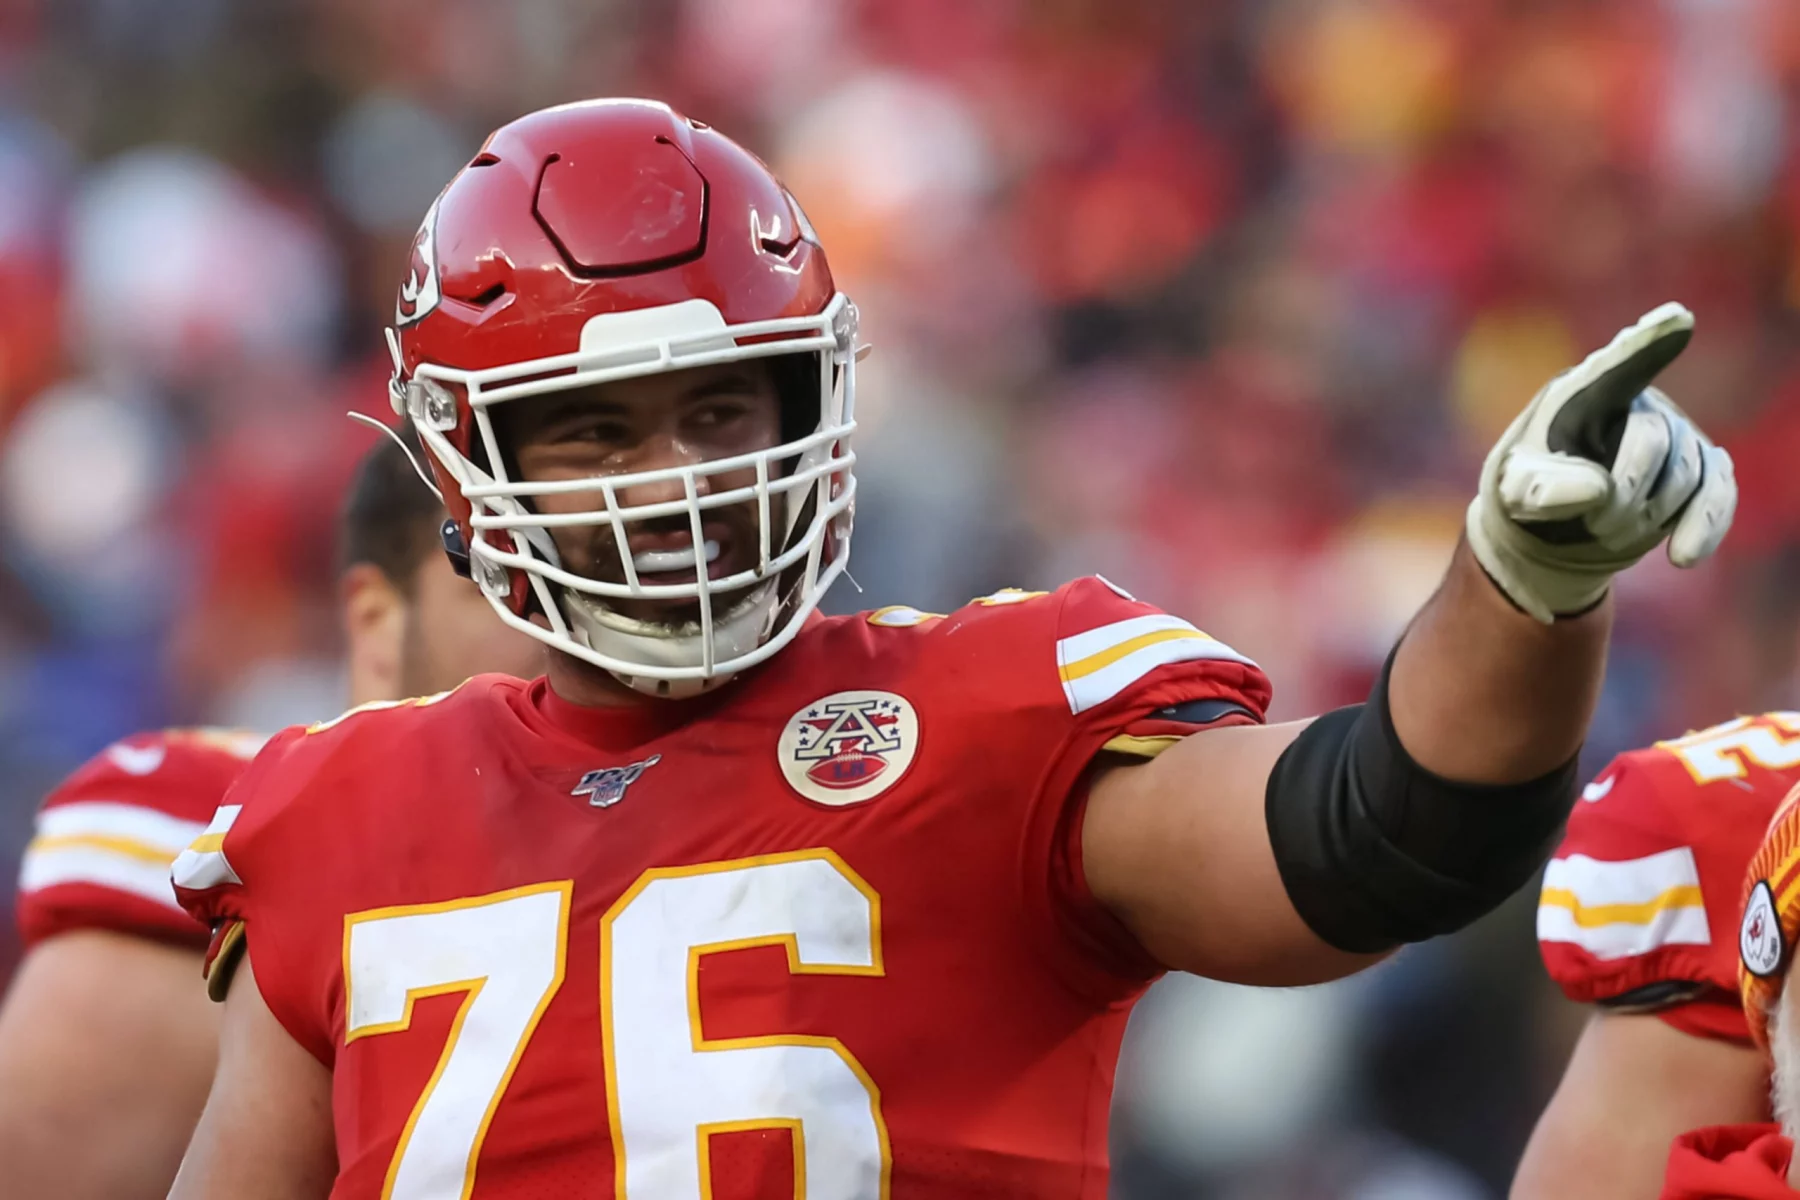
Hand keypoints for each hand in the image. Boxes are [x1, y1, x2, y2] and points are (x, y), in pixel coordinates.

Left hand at [1465, 302, 1736, 622]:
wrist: (1554, 530)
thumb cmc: (1529, 493)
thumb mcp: (1515, 492)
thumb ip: (1542, 489)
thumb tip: (1600, 490)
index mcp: (1587, 392)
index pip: (1621, 365)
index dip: (1649, 343)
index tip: (1677, 319)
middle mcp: (1639, 404)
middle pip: (1654, 439)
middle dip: (1626, 489)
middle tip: (1595, 523)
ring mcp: (1677, 436)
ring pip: (1685, 475)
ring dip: (1646, 515)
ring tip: (1604, 531)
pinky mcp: (1700, 473)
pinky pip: (1717, 494)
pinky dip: (1704, 526)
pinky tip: (1682, 557)